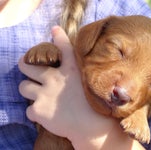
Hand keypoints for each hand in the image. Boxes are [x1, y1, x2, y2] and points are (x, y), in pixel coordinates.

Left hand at [18, 26, 144, 149]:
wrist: (93, 127)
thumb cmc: (95, 106)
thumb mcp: (90, 84)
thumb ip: (80, 71)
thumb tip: (76, 65)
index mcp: (70, 70)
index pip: (63, 47)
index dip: (58, 37)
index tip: (55, 32)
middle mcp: (54, 78)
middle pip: (26, 65)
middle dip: (25, 64)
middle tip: (27, 66)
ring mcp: (44, 94)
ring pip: (22, 86)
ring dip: (29, 90)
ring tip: (39, 95)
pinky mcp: (38, 110)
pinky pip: (28, 109)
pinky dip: (35, 111)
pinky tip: (47, 114)